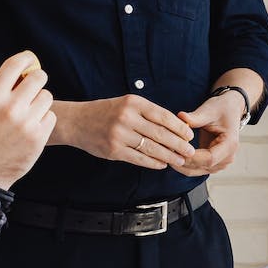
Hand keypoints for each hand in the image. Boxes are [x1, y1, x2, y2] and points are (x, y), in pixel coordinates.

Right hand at [0, 51, 56, 185]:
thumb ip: (0, 90)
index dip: (27, 58)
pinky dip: (44, 120)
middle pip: (39, 77)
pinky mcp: (38, 137)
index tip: (31, 61)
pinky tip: (31, 129)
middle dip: (37, 81)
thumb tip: (24, 71)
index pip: (15, 64)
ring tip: (28, 114)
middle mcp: (9, 107)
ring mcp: (25, 122)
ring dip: (40, 102)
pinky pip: (51, 116)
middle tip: (32, 90)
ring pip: (47, 96)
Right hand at [51, 95, 195, 169]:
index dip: (179, 127)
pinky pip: (139, 158)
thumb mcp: (127, 103)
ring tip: (180, 159)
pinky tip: (162, 164)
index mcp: (133, 103)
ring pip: (151, 148)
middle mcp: (127, 118)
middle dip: (178, 144)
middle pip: (160, 133)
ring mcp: (119, 135)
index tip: (190, 135)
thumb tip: (175, 127)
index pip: (163, 116)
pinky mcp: (113, 150)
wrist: (77, 122)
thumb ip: (148, 113)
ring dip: (169, 156)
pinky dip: (153, 163)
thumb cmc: (106, 112)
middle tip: (190, 150)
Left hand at [173, 92, 243, 176]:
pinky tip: (172, 154)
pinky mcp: (212, 164)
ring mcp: (220, 163)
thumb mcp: (209, 110)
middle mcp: (227, 158)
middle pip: (201, 167)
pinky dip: (183, 164)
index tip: (175, 149)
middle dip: (182, 161)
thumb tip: (181, 117)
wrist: (230, 110)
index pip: (209, 158)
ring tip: (166, 152)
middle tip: (165, 151)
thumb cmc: (222, 109)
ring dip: (180, 164)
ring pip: (196, 171)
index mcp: (230, 145)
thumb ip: (195, 117)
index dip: (191, 157)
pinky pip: (195, 169)